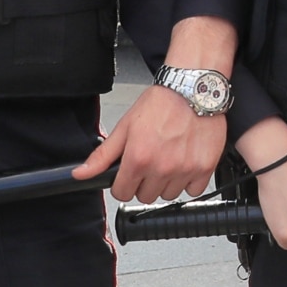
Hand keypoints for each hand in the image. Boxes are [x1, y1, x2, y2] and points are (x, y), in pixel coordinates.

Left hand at [73, 85, 227, 202]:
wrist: (194, 89)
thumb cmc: (162, 103)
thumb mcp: (126, 126)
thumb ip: (103, 155)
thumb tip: (81, 173)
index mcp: (138, 158)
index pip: (122, 193)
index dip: (123, 184)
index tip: (130, 175)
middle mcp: (162, 167)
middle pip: (146, 197)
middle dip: (145, 183)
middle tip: (152, 162)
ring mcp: (185, 169)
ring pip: (170, 195)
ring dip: (167, 183)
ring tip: (170, 160)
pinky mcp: (205, 167)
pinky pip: (193, 190)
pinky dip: (189, 181)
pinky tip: (186, 163)